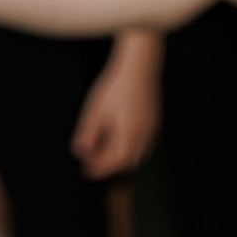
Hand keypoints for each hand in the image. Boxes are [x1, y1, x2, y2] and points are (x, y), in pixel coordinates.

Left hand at [73, 34, 160, 178]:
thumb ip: (87, 134)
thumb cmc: (115, 87)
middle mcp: (145, 134)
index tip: (85, 170)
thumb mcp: (95, 110)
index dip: (100, 169)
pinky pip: (145, 144)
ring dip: (122, 158)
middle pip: (129, 162)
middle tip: (92, 163)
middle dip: (111, 166)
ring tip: (104, 152)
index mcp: (130, 133)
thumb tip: (80, 154)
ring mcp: (153, 128)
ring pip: (139, 154)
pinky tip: (119, 139)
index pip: (115, 161)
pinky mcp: (156, 120)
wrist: (139, 66)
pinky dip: (132, 149)